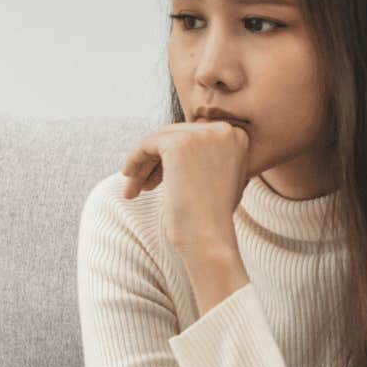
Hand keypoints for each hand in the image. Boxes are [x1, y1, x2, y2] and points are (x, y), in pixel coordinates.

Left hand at [119, 121, 251, 253]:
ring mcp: (203, 135)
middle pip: (177, 135)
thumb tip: (184, 145)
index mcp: (238, 137)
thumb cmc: (214, 215)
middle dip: (158, 161)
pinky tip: (129, 178)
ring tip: (135, 188)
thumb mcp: (222, 178)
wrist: (210, 236)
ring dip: (145, 164)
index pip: (195, 136)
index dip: (175, 157)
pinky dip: (134, 160)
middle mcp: (224, 130)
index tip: (161, 179)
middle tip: (145, 185)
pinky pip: (147, 144)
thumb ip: (210, 156)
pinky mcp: (179, 143)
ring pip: (160, 140)